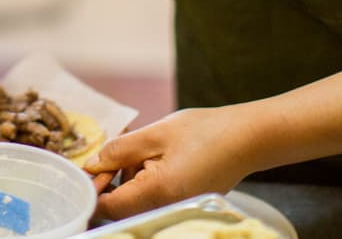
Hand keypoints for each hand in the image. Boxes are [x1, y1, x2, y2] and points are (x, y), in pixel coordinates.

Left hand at [85, 108, 258, 221]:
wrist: (249, 138)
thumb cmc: (206, 132)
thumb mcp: (156, 133)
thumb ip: (120, 150)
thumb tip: (92, 164)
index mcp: (157, 193)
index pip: (109, 207)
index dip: (93, 189)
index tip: (93, 167)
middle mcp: (166, 209)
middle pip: (122, 204)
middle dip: (114, 177)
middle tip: (124, 146)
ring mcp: (176, 208)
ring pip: (137, 199)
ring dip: (132, 175)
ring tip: (149, 145)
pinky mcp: (183, 203)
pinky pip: (154, 196)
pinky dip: (148, 177)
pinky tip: (160, 154)